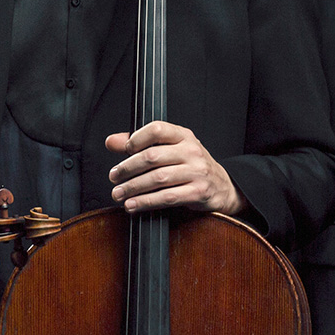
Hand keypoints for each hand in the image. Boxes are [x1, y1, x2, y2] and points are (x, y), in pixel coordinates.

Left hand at [106, 121, 245, 215]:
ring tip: (119, 194)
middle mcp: (191, 151)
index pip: (157, 129)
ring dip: (133, 188)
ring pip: (157, 178)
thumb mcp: (171, 149)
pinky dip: (146, 202)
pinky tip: (133, 205)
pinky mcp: (198, 192)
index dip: (136, 139)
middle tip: (114, 177)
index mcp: (183, 136)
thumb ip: (140, 144)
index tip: (123, 151)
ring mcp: (197, 171)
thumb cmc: (191, 166)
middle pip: (152, 157)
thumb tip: (111, 141)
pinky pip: (167, 197)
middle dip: (127, 168)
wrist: (223, 187)